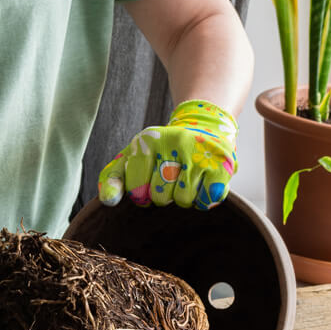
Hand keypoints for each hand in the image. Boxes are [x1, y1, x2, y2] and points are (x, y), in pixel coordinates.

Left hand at [98, 99, 237, 209]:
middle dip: (162, 196)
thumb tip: (107, 201)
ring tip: (185, 179)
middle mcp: (176, 143)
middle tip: (169, 179)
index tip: (148, 182)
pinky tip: (200, 183)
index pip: (136, 189)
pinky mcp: (222, 166)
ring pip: (183, 200)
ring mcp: (201, 153)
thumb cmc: (161, 151)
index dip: (141, 194)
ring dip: (182, 198)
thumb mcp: (132, 157)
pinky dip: (201, 200)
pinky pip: (205, 201)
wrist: (204, 128)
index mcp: (149, 140)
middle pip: (160, 197)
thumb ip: (113, 178)